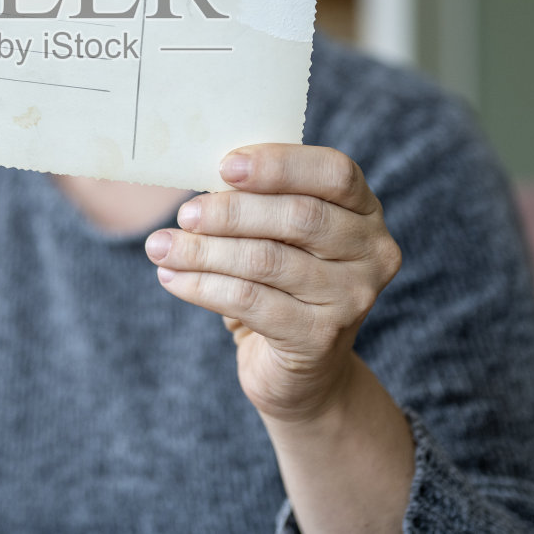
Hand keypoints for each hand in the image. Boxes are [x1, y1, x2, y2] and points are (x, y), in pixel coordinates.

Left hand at [144, 144, 402, 425]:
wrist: (301, 369)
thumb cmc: (282, 282)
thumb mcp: (279, 234)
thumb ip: (259, 200)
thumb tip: (204, 180)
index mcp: (365, 210)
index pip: (334, 172)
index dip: (280, 164)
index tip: (225, 165)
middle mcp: (372, 252)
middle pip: (299, 217)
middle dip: (231, 212)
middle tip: (185, 214)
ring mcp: (352, 298)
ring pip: (267, 260)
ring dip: (204, 251)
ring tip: (161, 247)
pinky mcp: (320, 337)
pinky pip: (250, 301)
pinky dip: (202, 286)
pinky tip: (172, 278)